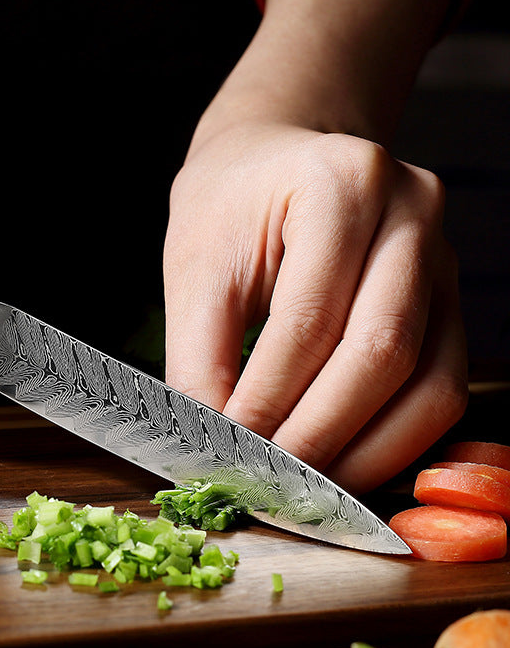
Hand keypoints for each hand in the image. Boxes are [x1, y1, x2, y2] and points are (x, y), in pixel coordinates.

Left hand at [163, 119, 468, 493]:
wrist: (275, 159)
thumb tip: (212, 443)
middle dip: (319, 433)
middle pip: (382, 352)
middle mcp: (412, 213)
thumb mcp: (195, 265)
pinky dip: (396, 438)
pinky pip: (442, 385)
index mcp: (340, 183)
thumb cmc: (231, 205)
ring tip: (306, 488)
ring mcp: (444, 257)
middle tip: (269, 483)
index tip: (231, 451)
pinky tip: (347, 463)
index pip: (309, 317)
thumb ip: (199, 354)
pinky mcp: (451, 300)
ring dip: (367, 451)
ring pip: (429, 381)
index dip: (270, 398)